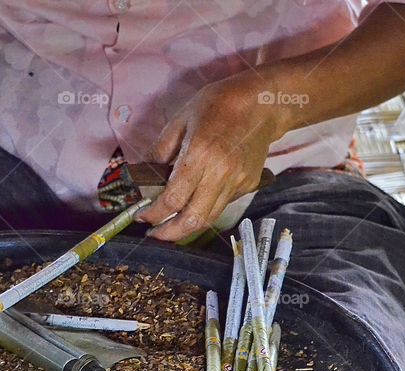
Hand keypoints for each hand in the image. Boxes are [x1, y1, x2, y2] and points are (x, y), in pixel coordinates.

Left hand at [136, 73, 288, 241]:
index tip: (141, 216)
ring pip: (208, 219)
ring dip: (186, 228)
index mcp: (200, 155)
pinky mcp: (248, 185)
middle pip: (192, 220)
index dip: (153, 214)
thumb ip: (161, 150)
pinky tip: (195, 200)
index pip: (172, 199)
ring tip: (169, 226)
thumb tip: (145, 176)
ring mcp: (237, 182)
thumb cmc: (219, 105)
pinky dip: (204, 209)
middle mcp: (220, 174)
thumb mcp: (181, 119)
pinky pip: (221, 205)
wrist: (263, 103)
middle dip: (169, 234)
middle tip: (154, 234)